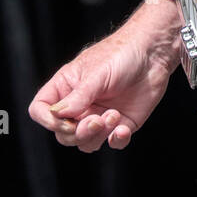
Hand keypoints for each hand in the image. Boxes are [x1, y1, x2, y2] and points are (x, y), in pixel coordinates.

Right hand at [28, 0, 182, 151]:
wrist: (155, 53)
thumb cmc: (122, 54)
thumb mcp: (97, 72)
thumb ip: (78, 96)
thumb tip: (57, 115)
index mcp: (67, 86)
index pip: (41, 109)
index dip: (48, 120)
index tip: (65, 120)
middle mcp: (80, 104)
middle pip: (63, 134)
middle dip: (78, 132)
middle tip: (97, 119)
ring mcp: (99, 115)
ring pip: (85, 143)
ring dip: (97, 136)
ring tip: (114, 116)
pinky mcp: (121, 123)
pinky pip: (112, 143)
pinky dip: (116, 140)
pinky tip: (124, 129)